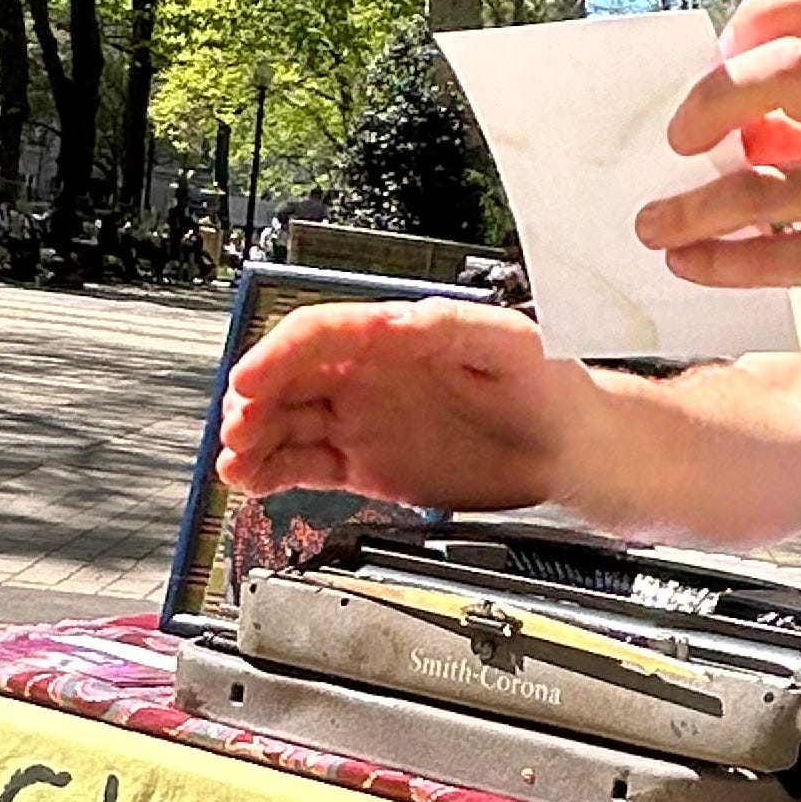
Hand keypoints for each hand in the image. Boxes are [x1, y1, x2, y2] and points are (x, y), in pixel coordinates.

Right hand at [217, 297, 591, 508]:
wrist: (567, 448)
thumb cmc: (548, 383)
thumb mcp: (511, 342)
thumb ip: (455, 326)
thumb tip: (402, 320)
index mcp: (393, 335)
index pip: (317, 334)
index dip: (277, 356)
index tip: (250, 383)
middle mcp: (368, 373)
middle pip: (287, 377)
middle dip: (252, 401)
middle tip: (236, 431)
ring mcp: (362, 418)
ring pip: (285, 422)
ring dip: (251, 440)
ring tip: (233, 465)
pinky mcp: (365, 463)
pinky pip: (302, 463)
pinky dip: (270, 471)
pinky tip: (249, 481)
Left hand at [633, 0, 800, 355]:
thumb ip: (789, 106)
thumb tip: (688, 112)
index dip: (767, 7)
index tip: (726, 48)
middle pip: (792, 70)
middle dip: (714, 97)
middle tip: (676, 138)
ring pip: (765, 185)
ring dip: (690, 209)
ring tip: (651, 225)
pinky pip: (774, 257)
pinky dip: (713, 259)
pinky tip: (686, 261)